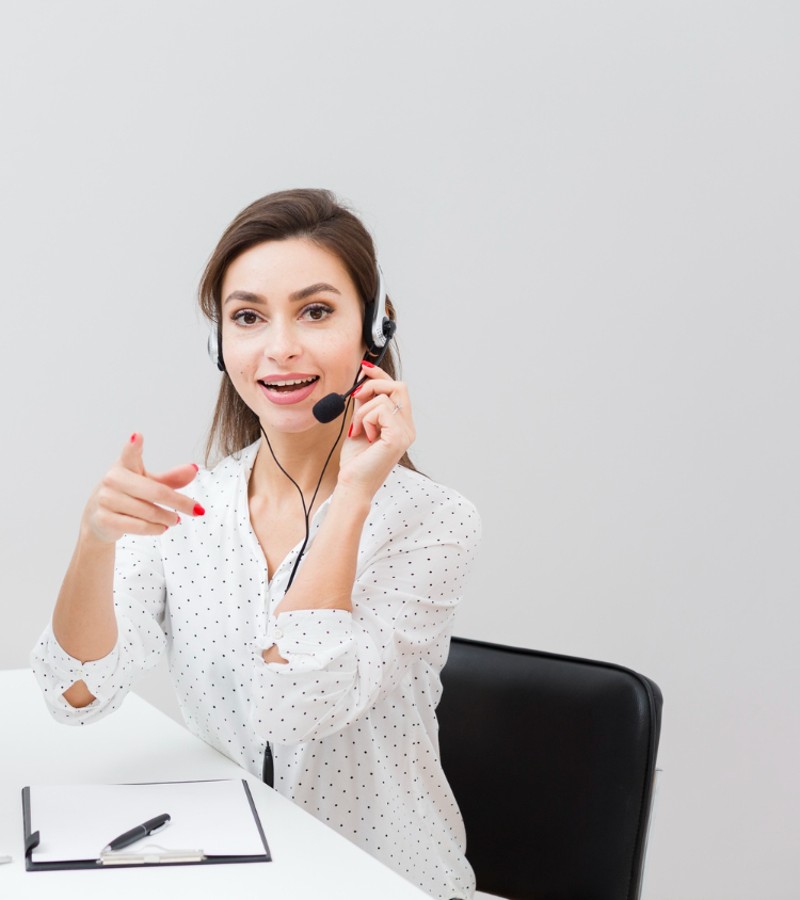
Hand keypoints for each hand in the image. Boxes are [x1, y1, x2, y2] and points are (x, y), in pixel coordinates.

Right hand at [82, 433, 202, 543]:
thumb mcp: (147, 482)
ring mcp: (106, 500)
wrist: (97, 518)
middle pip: (156, 492)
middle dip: (180, 503)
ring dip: (169, 518)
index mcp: (124, 465)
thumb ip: (170, 478)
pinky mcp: (104, 519)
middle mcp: (112, 480)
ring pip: (150, 512)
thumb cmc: (127, 494)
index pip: (129, 454)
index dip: (133, 446)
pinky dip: (156, 529)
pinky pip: (139, 526)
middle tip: (196, 510)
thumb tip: (194, 469)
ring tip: (175, 519)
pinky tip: (162, 528)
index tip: (138, 436)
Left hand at [338, 363, 415, 496]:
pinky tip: (363, 434)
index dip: (381, 376)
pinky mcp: (397, 437)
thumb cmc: (356, 461)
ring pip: (385, 398)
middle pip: (399, 387)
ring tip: (358, 428)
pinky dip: (366, 418)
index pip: (398, 390)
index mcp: (402, 425)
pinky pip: (381, 410)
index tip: (364, 368)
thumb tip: (363, 382)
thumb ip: (365, 404)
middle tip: (356, 396)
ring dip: (363, 410)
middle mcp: (408, 428)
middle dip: (374, 384)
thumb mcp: (360, 424)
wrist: (352, 484)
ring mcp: (405, 433)